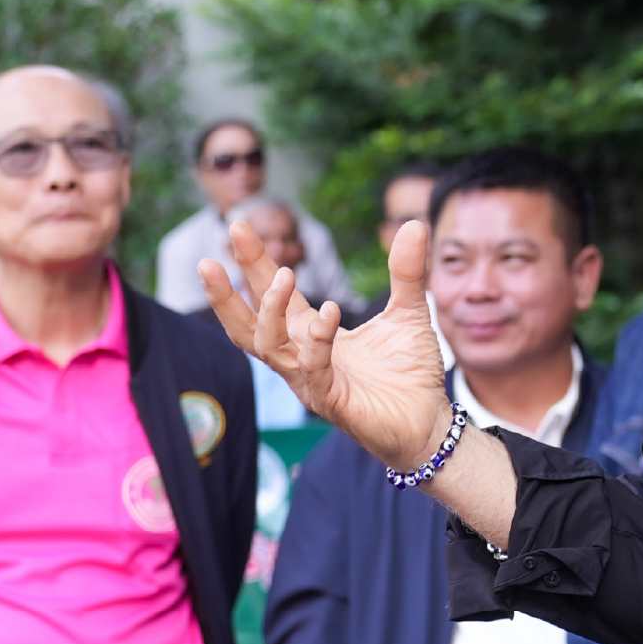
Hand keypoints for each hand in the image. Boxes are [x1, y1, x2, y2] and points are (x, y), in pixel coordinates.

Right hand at [202, 218, 449, 471]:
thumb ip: (407, 271)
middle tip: (213, 256)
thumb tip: (415, 222)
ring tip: (284, 275)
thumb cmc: (410, 371)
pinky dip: (317, 341)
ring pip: (269, 347)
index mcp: (312, 333)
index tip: (240, 226)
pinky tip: (329, 315)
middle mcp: (301, 356)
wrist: (429, 421)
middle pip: (251, 322)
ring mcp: (311, 380)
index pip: (274, 294)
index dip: (255, 262)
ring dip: (269, 311)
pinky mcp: (330, 400)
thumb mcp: (409, 311)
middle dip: (229, 291)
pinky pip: (311, 370)